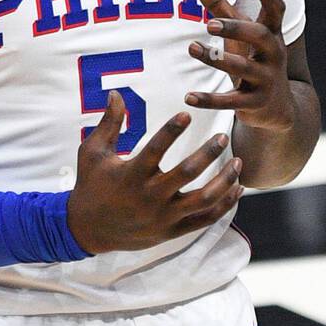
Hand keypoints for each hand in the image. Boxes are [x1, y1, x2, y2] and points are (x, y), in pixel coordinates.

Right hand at [67, 91, 242, 253]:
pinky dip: (224, 205)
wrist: (87, 231)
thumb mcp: (92, 153)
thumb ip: (109, 123)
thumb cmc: (91, 185)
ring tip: (238, 162)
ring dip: (224, 180)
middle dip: (208, 153)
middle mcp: (149, 197)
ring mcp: (163, 217)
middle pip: (186, 173)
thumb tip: (117, 93)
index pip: (155, 149)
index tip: (187, 114)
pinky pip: (204, 219)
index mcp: (131, 175)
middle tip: (223, 137)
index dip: (171, 131)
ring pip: (203, 199)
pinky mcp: (172, 231)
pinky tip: (237, 188)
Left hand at [186, 0, 294, 132]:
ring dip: (216, 59)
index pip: (275, 13)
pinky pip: (231, 101)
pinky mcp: (254, 103)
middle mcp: (273, 55)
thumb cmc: (255, 60)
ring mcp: (266, 79)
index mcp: (271, 35)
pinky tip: (188, 97)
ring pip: (242, 68)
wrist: (278, 107)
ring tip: (192, 47)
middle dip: (236, 28)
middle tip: (210, 24)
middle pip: (260, 37)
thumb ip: (221, 7)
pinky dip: (209, 100)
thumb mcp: (241, 35)